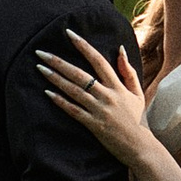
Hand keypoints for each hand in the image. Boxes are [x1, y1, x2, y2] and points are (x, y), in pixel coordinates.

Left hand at [38, 31, 157, 172]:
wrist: (140, 146)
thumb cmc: (137, 119)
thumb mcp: (137, 92)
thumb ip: (128, 71)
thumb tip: (120, 49)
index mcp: (117, 86)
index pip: (98, 60)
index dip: (83, 46)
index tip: (69, 34)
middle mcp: (107, 96)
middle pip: (80, 74)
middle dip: (59, 62)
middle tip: (41, 53)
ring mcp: (99, 110)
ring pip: (73, 91)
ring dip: (55, 79)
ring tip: (40, 68)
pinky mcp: (93, 125)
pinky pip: (73, 111)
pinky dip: (60, 102)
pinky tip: (47, 93)